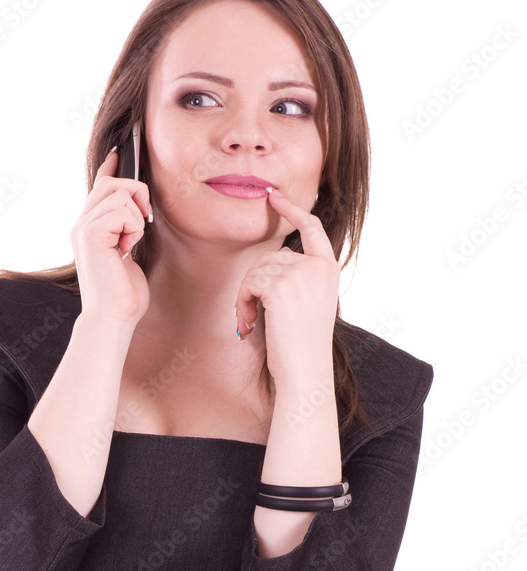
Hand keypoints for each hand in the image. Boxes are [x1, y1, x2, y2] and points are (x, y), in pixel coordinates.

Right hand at [69, 149, 152, 326]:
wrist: (113, 319)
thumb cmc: (124, 295)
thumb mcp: (127, 255)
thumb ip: (126, 230)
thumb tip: (137, 209)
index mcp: (89, 229)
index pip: (98, 187)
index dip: (110, 167)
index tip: (121, 153)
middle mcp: (81, 224)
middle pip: (112, 183)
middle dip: (136, 194)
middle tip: (146, 220)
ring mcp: (83, 228)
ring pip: (119, 194)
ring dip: (136, 218)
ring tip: (131, 243)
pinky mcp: (91, 234)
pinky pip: (122, 210)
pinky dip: (134, 228)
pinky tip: (127, 249)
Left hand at [234, 189, 339, 384]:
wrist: (305, 371)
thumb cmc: (303, 345)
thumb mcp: (310, 302)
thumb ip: (299, 276)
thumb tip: (273, 258)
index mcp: (329, 269)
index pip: (312, 228)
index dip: (292, 211)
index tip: (274, 198)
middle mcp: (317, 266)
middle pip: (271, 256)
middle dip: (255, 283)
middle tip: (251, 313)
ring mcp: (300, 274)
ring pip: (256, 270)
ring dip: (247, 296)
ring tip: (251, 321)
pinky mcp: (279, 286)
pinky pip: (248, 283)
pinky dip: (241, 304)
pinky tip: (248, 324)